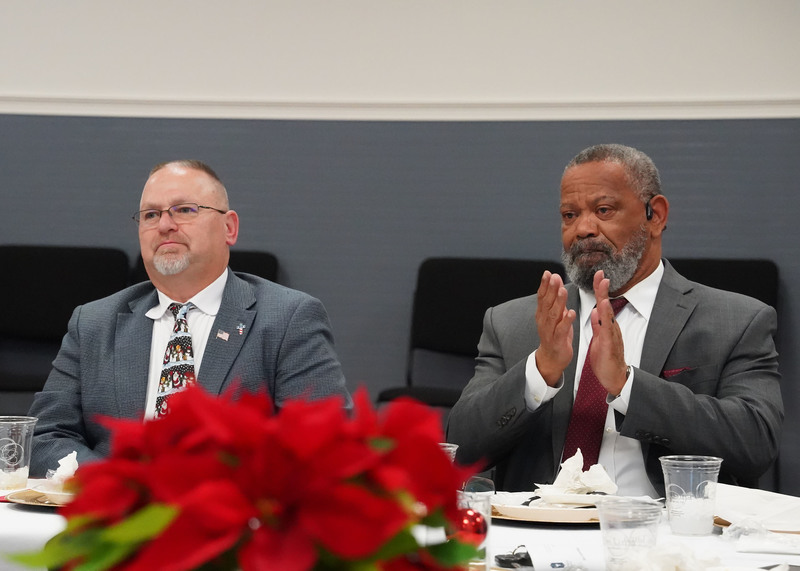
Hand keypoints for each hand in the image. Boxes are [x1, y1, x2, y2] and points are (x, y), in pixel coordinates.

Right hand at [534, 271, 575, 385]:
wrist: (551, 358)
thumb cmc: (554, 335)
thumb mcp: (554, 316)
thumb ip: (555, 301)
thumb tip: (557, 284)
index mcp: (543, 314)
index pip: (542, 296)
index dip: (545, 285)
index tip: (548, 273)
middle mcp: (544, 321)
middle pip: (547, 303)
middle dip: (551, 289)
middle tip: (555, 277)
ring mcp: (549, 331)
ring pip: (553, 314)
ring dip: (558, 302)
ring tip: (563, 290)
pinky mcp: (557, 340)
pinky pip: (561, 329)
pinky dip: (566, 321)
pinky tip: (570, 312)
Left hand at [588, 270, 627, 395]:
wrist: (614, 378)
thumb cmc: (606, 359)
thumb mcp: (600, 338)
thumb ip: (598, 324)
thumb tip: (596, 309)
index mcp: (606, 325)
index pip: (602, 304)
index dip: (599, 290)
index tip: (597, 275)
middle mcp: (611, 327)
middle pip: (606, 305)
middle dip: (603, 289)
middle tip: (600, 274)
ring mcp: (612, 335)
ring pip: (608, 315)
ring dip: (605, 299)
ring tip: (602, 285)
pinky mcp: (610, 344)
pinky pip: (607, 330)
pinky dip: (604, 319)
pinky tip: (601, 310)